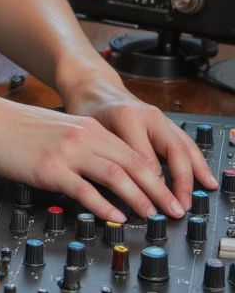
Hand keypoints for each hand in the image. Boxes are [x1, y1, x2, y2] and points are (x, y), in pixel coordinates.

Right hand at [0, 89, 210, 224]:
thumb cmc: (15, 127)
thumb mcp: (58, 132)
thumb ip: (81, 147)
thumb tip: (101, 173)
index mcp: (87, 128)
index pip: (133, 152)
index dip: (155, 175)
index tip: (167, 192)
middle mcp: (84, 137)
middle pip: (133, 164)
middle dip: (158, 189)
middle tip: (173, 209)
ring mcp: (68, 153)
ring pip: (116, 176)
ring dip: (139, 198)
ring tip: (152, 215)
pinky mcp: (51, 168)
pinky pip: (86, 189)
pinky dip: (105, 205)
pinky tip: (115, 217)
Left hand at [57, 68, 217, 212]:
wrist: (93, 86)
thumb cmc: (88, 109)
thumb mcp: (91, 134)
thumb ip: (109, 157)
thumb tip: (128, 190)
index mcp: (128, 118)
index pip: (145, 159)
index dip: (151, 186)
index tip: (154, 206)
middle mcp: (148, 116)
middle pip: (173, 151)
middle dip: (181, 180)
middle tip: (181, 205)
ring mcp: (159, 117)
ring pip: (184, 145)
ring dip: (196, 170)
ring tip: (204, 190)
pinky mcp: (163, 121)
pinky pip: (185, 142)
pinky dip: (196, 160)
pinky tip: (203, 175)